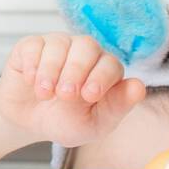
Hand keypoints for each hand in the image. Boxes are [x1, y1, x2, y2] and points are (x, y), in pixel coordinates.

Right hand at [0, 34, 146, 148]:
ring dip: (51, 70)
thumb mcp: (93, 124)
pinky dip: (32, 64)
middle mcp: (84, 53)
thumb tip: (139, 87)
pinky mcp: (32, 46)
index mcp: (105, 71)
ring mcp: (58, 46)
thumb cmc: (65, 122)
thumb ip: (116, 106)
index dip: (101, 77)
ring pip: (59, 44)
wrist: (29, 123)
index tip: (88, 96)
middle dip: (76, 71)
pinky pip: (34, 45)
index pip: (111, 64)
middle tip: (65, 95)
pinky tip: (31, 81)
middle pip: (87, 46)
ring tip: (44, 94)